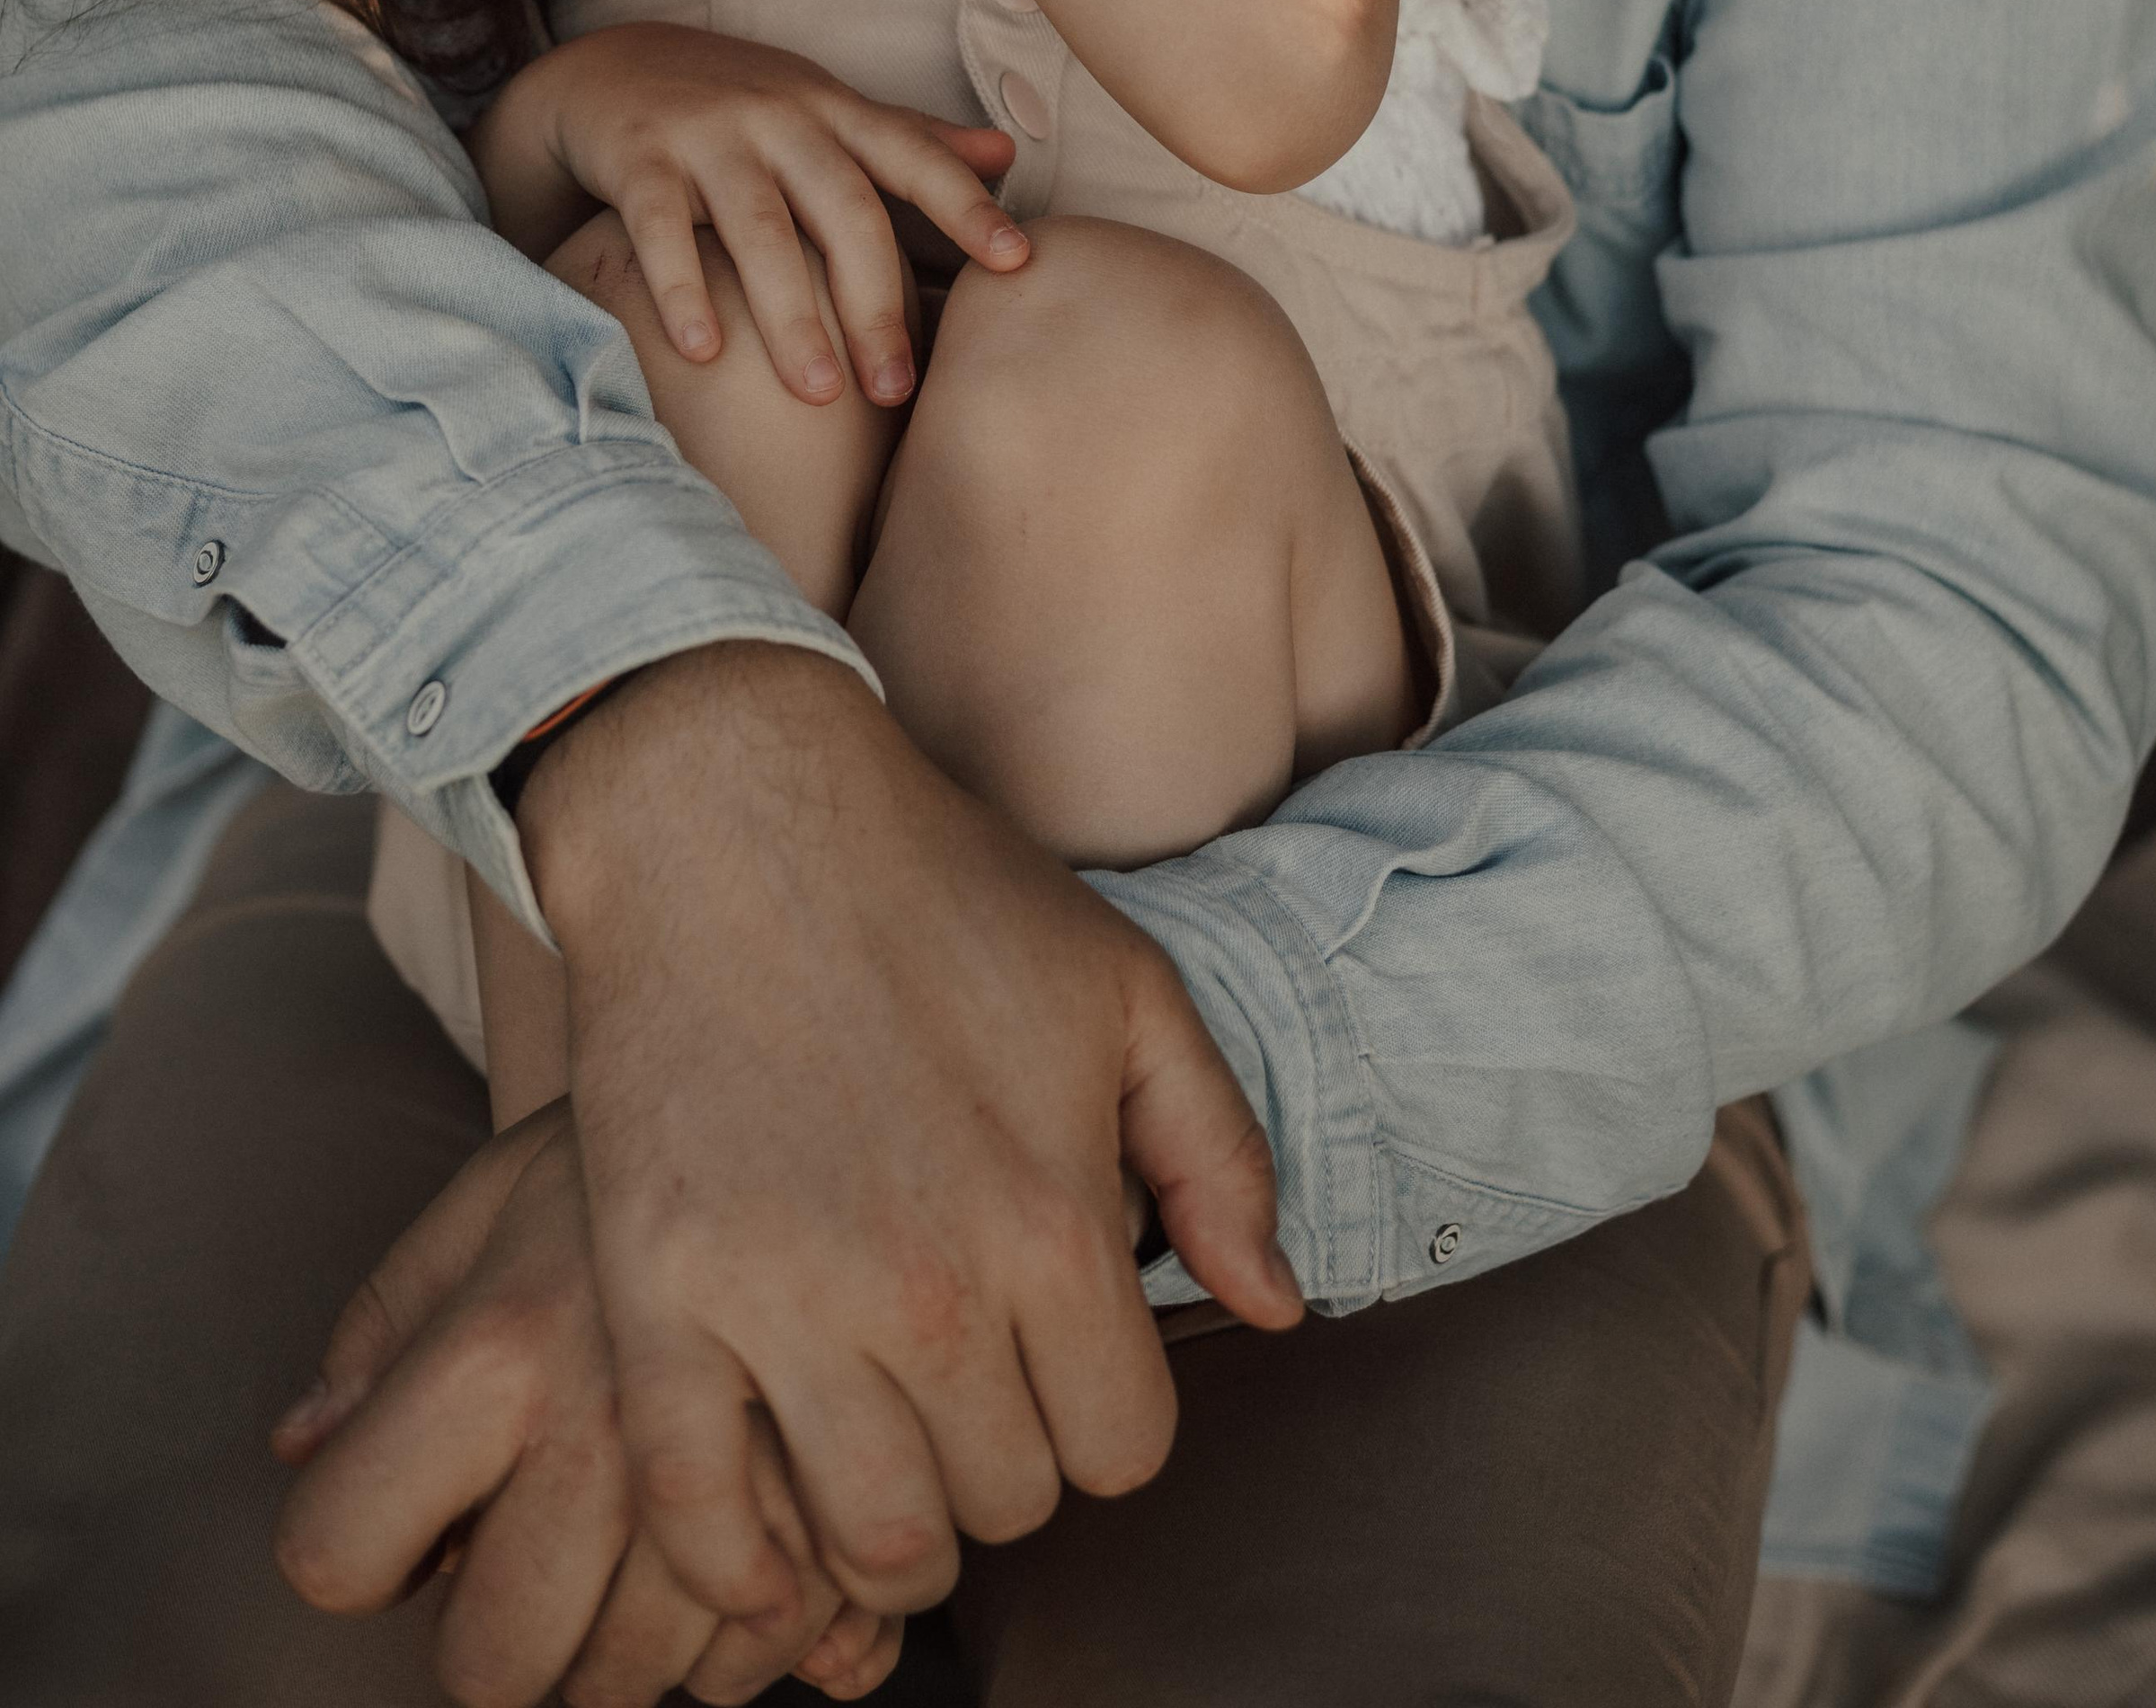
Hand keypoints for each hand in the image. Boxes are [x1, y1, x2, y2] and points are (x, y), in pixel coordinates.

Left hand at [272, 1105, 902, 1704]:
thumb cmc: (638, 1143)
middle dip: (499, 1637)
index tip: (414, 1516)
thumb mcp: (489, 1196)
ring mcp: (728, 1470)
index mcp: (494, 1349)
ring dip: (627, 1652)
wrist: (816, 1058)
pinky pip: (776, 1656)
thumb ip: (384, 1326)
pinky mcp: (844, 1490)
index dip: (359, 1548)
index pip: (338, 1555)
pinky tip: (747, 1555)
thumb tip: (301, 1450)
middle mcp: (603, 1426)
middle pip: (493, 1665)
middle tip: (535, 1561)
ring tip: (639, 1558)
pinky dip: (755, 1641)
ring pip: (640, 1684)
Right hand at [475, 25, 1024, 396]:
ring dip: (790, 314)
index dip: (967, 206)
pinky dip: (682, 289)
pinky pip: (661, 229)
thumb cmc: (741, 106)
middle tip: (896, 391)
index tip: (1017, 263)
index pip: (914, 157)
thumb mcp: (825, 109)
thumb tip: (1008, 155)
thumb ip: (910, 139)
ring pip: (759, 228)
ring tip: (818, 394)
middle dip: (875, 302)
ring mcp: (707, 135)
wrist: (608, 66)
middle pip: (843, 211)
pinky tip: (703, 353)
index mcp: (835, 112)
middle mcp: (780, 117)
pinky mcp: (638, 159)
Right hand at [523, 643, 1302, 1627]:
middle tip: (962, 1384)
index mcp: (1056, 1222)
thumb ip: (1221, 1158)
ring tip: (879, 1454)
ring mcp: (782, 1304)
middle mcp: (930, 1290)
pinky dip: (738, 1564)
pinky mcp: (657, 1297)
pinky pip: (699, 1515)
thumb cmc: (943, 891)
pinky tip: (763, 1539)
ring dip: (888, 1525)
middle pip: (1002, 1506)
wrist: (735, 813)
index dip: (1099, 1413)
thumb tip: (1276, 1311)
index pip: (1120, 1451)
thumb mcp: (1129, 991)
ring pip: (871, 1540)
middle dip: (997, 1458)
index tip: (1057, 1358)